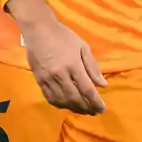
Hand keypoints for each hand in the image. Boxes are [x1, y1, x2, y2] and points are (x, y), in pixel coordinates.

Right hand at [6, 0, 106, 114]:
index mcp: (73, 65)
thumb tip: (103, 85)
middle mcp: (60, 74)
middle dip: (86, 108)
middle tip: (94, 112)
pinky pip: (50, 98)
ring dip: (74, 108)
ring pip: (62, 100)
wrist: (39, 29)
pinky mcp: (39, 80)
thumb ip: (93, 67)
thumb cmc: (63, 36)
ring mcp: (48, 78)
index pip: (87, 89)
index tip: (102, 109)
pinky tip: (67, 105)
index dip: (96, 102)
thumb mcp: (83, 47)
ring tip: (83, 110)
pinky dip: (60, 104)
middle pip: (75, 98)